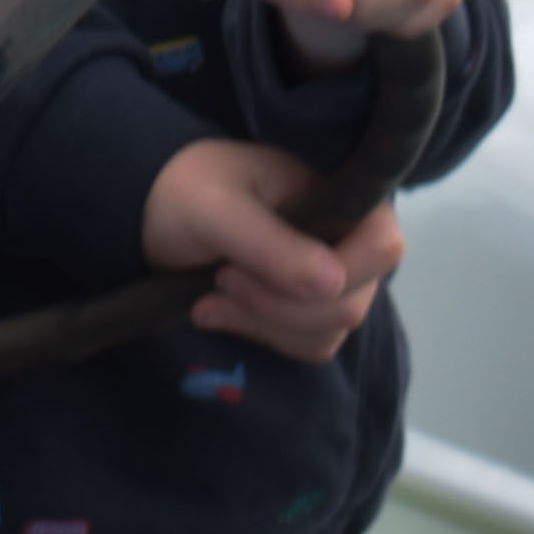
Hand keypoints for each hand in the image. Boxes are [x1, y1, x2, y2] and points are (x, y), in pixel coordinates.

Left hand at [139, 136, 404, 363]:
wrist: (151, 209)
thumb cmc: (185, 189)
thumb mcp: (216, 209)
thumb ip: (270, 244)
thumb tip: (333, 283)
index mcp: (340, 193)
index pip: (382, 247)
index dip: (334, 273)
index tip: (255, 267)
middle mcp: (349, 235)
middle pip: (352, 300)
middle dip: (278, 304)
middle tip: (221, 278)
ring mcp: (332, 274)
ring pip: (329, 330)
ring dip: (264, 324)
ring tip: (209, 297)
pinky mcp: (308, 305)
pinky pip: (310, 343)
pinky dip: (262, 335)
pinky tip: (215, 312)